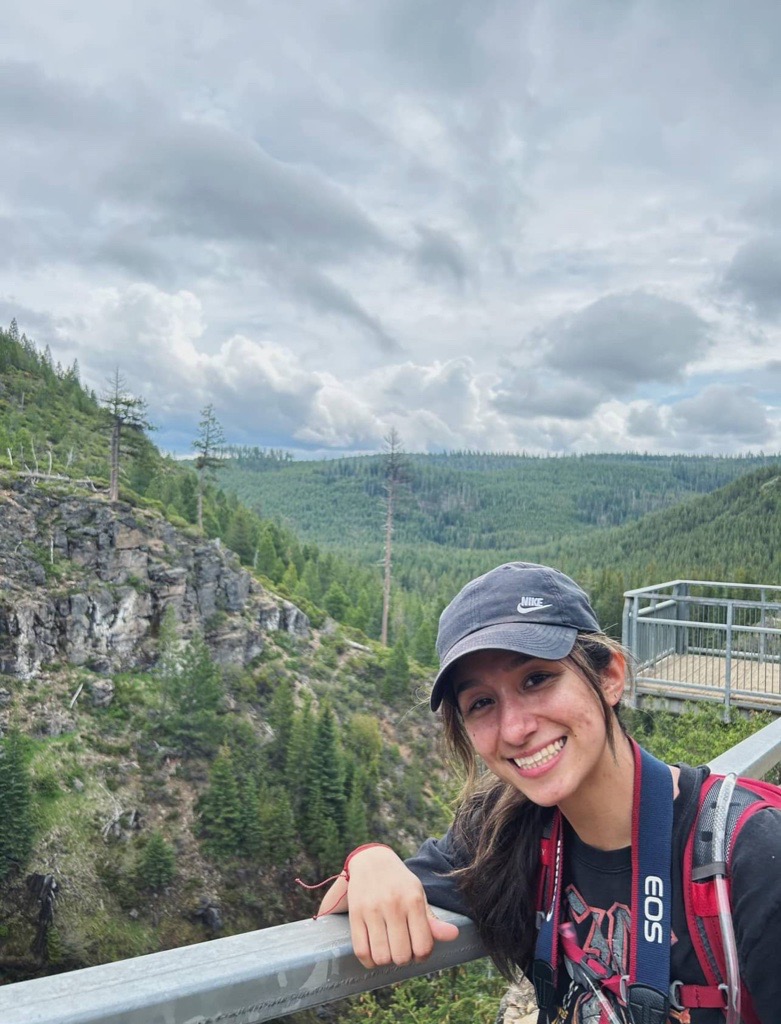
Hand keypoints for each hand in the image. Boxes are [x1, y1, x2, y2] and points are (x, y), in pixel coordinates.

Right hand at [319, 845, 458, 968]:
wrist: (371, 860)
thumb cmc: (399, 883)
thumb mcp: (418, 895)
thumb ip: (433, 920)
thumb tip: (454, 935)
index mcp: (413, 900)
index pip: (422, 946)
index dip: (422, 956)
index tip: (418, 950)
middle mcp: (393, 905)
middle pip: (401, 956)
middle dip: (404, 959)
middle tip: (402, 949)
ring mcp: (372, 910)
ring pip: (381, 956)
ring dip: (387, 960)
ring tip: (388, 949)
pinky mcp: (355, 914)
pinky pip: (361, 951)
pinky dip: (369, 961)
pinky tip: (374, 953)